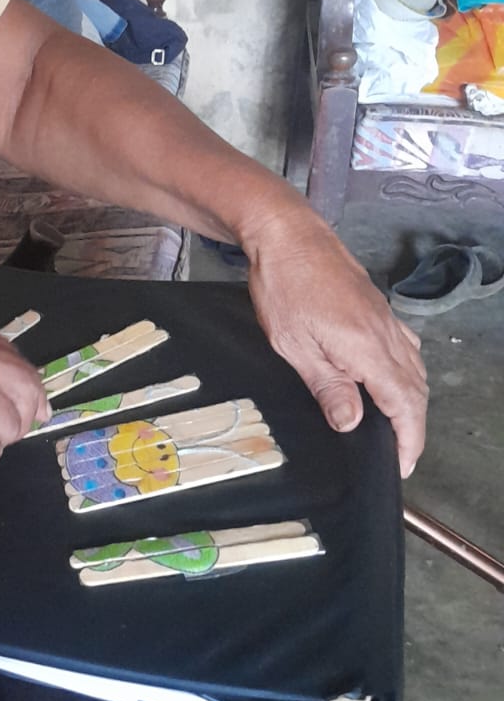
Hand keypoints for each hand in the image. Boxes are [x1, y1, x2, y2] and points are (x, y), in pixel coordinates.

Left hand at [243, 208, 427, 476]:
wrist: (288, 236)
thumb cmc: (285, 286)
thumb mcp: (295, 345)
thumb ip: (327, 386)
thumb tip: (352, 423)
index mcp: (369, 349)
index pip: (404, 405)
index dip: (408, 439)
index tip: (402, 465)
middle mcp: (386, 335)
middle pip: (415, 390)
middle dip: (412, 426)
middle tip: (399, 455)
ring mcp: (385, 319)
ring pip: (413, 368)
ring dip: (410, 401)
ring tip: (395, 427)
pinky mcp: (377, 309)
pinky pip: (404, 347)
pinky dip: (404, 372)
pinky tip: (389, 379)